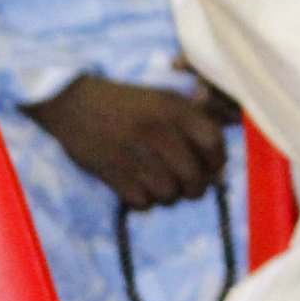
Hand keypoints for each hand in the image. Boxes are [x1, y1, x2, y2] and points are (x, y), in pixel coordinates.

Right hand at [22, 74, 227, 209]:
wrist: (75, 103)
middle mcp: (159, 131)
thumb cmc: (127, 102)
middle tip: (189, 187)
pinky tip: (138, 188)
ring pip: (169, 193)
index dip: (218, 161)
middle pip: (194, 176)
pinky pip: (142, 202)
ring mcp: (135, 153)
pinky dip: (144, 201)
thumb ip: (195, 118)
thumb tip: (224, 142)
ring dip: (168, 195)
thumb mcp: (165, 98)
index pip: (214, 142)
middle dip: (195, 188)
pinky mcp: (111, 172)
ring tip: (161, 186)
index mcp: (175, 109)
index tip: (212, 168)